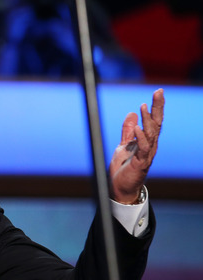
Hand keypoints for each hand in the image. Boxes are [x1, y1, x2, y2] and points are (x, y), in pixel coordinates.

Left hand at [109, 89, 163, 203]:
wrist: (120, 188)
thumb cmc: (123, 168)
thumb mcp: (123, 145)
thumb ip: (127, 131)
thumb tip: (130, 114)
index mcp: (147, 140)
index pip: (154, 120)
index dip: (156, 106)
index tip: (158, 91)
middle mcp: (150, 146)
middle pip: (156, 123)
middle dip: (158, 107)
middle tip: (158, 92)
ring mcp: (147, 154)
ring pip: (151, 134)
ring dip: (148, 120)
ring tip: (144, 106)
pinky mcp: (141, 163)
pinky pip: (142, 148)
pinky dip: (140, 138)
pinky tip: (137, 128)